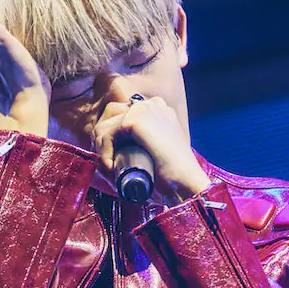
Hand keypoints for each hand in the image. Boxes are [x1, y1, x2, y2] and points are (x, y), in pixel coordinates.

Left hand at [90, 94, 209, 202]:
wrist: (187, 183)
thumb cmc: (173, 178)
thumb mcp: (156, 155)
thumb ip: (142, 149)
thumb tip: (112, 157)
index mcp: (158, 110)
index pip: (122, 113)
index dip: (111, 135)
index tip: (109, 158)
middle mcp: (152, 104)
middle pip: (110, 113)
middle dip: (102, 138)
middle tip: (105, 162)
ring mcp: (144, 109)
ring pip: (105, 124)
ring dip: (101, 148)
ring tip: (109, 169)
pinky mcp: (135, 119)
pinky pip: (107, 133)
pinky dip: (104, 152)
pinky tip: (111, 167)